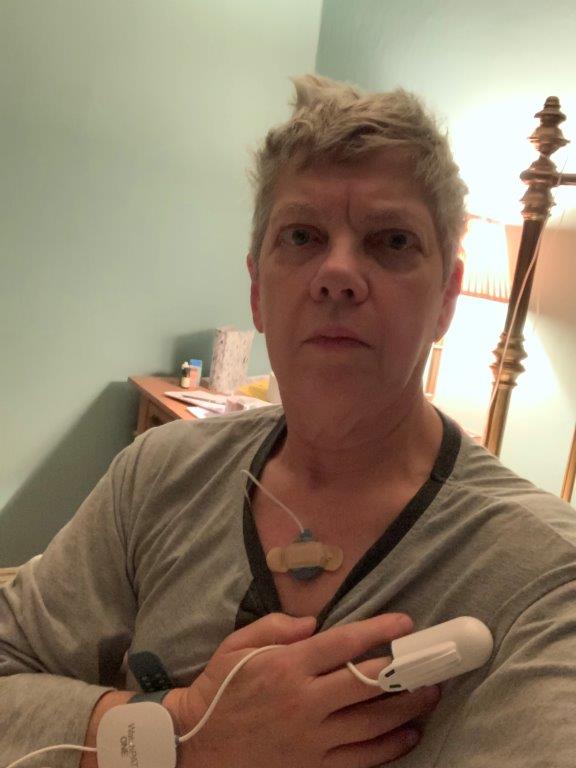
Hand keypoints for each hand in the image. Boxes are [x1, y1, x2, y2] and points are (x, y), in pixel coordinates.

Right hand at [165, 612, 439, 767]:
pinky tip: (408, 736)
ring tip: (429, 695)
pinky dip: (390, 748)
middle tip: (428, 663)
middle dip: (403, 672)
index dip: (378, 631)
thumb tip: (315, 622)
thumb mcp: (237, 645)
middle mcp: (304, 702)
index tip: (404, 624)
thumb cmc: (218, 690)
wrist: (195, 748)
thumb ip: (277, 627)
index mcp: (287, 666)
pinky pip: (361, 759)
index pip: (344, 643)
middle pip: (367, 684)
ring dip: (406, 709)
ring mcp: (311, 739)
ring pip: (372, 724)